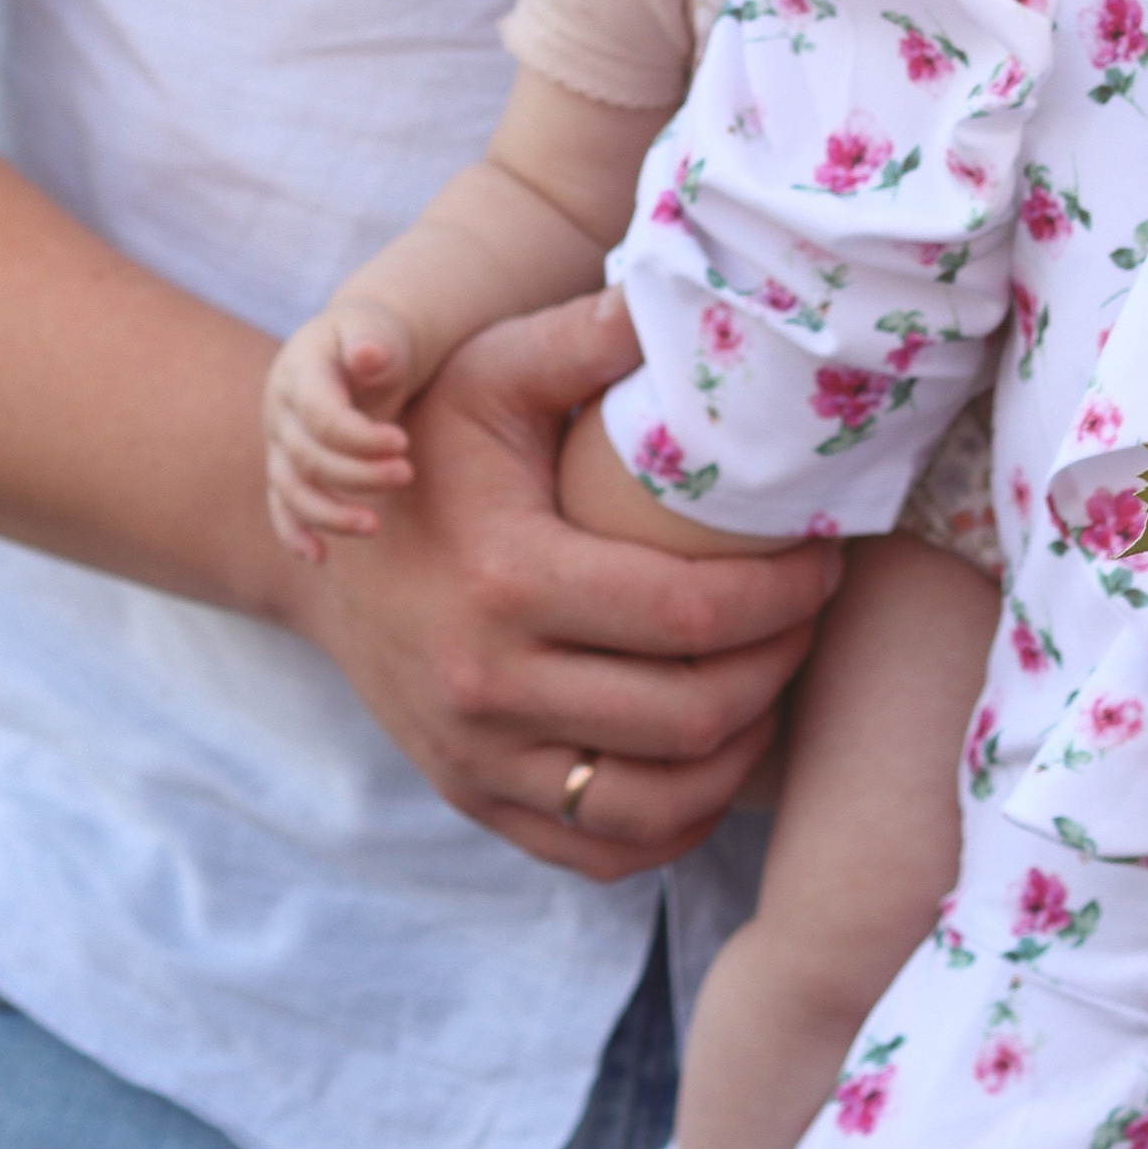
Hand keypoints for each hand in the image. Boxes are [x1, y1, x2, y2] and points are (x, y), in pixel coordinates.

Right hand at [263, 299, 421, 556]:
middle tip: (406, 474)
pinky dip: (293, 534)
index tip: (403, 443)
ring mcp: (278, 440)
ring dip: (330, 513)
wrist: (362, 346)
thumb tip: (367, 354)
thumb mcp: (378, 329)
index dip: (360, 437)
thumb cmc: (376, 337)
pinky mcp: (285, 465)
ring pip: (291, 488)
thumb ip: (372, 341)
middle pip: (308, 456)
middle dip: (358, 474)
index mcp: (300, 369)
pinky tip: (319, 557)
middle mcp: (280, 407)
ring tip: (374, 526)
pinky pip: (281, 505)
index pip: (320, 414)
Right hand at [286, 292, 840, 882]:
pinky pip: (600, 850)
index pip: (690, 612)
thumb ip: (587, 337)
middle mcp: (488, 685)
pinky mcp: (474, 797)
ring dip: (739, 755)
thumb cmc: (428, 443)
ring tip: (772, 686)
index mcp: (507, 578)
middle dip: (778, 667)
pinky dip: (675, 822)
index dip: (782, 594)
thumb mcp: (490, 371)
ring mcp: (478, 755)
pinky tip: (710, 759)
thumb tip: (690, 298)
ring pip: (655, 802)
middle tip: (810, 616)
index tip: (822, 557)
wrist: (325, 540)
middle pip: (690, 716)